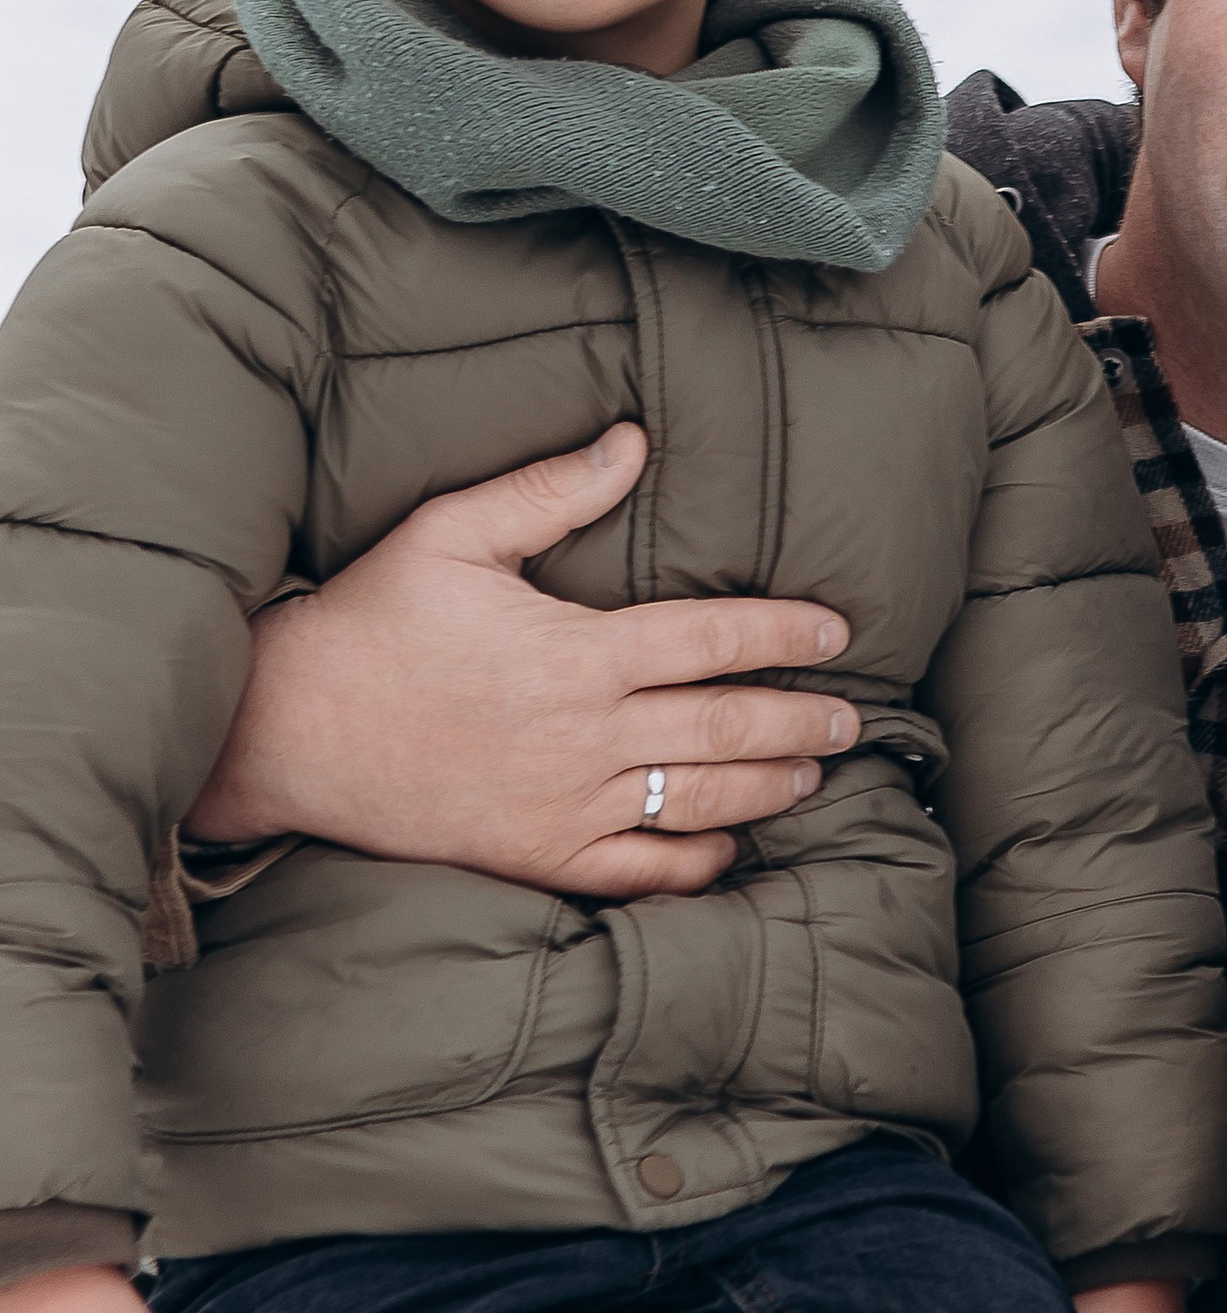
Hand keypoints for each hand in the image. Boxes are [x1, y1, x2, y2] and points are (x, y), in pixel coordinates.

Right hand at [185, 425, 860, 900]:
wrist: (289, 732)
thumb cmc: (370, 623)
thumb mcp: (452, 534)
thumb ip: (552, 491)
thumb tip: (633, 440)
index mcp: (579, 652)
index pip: (713, 638)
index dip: (784, 633)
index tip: (836, 633)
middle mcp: (586, 735)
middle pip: (727, 728)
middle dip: (801, 720)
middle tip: (851, 717)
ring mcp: (565, 806)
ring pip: (698, 801)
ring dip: (769, 787)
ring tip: (812, 772)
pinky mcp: (537, 857)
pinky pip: (638, 872)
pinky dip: (694, 864)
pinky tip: (728, 849)